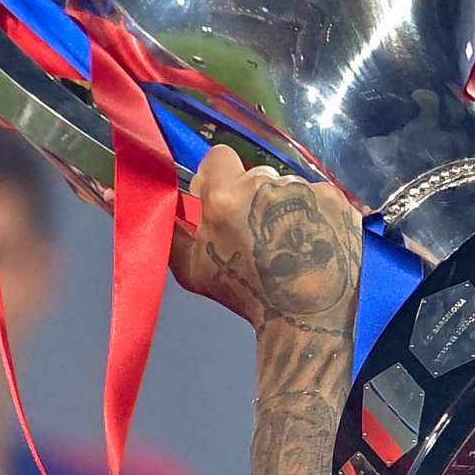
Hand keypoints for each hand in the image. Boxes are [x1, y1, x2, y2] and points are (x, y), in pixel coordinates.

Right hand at [168, 148, 362, 342]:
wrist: (305, 318)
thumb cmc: (245, 295)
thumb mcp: (191, 268)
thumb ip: (167, 231)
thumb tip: (136, 202)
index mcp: (227, 196)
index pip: (219, 157)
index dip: (220, 177)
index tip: (225, 201)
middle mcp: (268, 183)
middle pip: (256, 175)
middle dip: (254, 198)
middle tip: (259, 235)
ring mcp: (307, 189)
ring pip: (289, 187)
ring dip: (286, 208)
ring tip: (290, 244)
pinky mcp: (337, 199)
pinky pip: (319, 197)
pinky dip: (316, 215)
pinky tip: (312, 243)